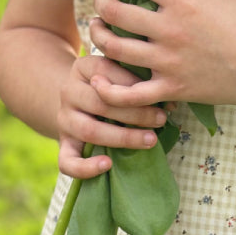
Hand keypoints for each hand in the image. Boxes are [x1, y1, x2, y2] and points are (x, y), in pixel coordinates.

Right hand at [56, 51, 169, 178]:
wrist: (79, 98)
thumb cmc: (112, 82)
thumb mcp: (121, 73)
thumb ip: (141, 81)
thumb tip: (172, 102)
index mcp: (84, 67)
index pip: (106, 71)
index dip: (134, 83)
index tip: (160, 92)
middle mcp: (69, 91)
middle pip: (100, 103)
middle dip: (135, 113)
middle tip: (161, 119)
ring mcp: (64, 118)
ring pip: (89, 131)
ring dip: (123, 138)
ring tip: (150, 140)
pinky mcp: (63, 142)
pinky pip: (67, 161)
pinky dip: (85, 167)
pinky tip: (107, 165)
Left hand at [87, 0, 235, 116]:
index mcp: (184, 2)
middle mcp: (170, 31)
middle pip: (116, 12)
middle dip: (100, 1)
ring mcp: (168, 62)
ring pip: (115, 48)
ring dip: (98, 34)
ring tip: (97, 28)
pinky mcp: (170, 88)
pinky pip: (129, 94)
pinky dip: (107, 88)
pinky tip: (97, 78)